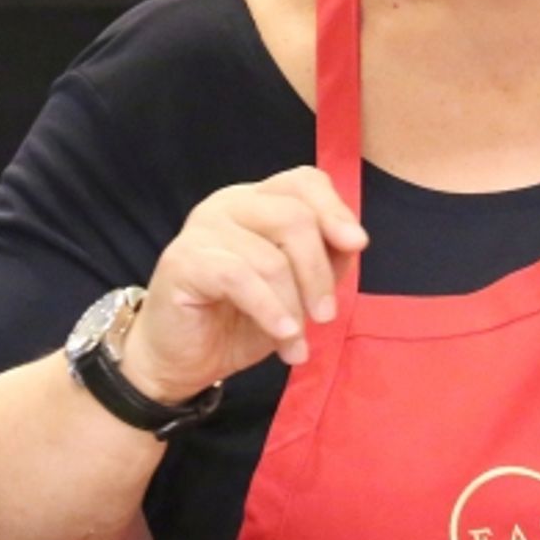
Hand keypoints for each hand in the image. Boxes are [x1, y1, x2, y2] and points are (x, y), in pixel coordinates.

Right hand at [123, 166, 367, 399]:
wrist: (182, 358)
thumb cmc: (241, 318)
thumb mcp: (298, 288)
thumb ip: (326, 258)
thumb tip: (353, 240)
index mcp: (258, 201)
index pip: (303, 181)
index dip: (334, 209)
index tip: (357, 245)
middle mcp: (230, 204)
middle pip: (293, 217)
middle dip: (318, 273)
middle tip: (324, 316)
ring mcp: (202, 228)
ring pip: (270, 257)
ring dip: (293, 308)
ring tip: (296, 343)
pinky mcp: (183, 261)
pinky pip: (239, 278)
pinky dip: (270, 310)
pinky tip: (282, 337)